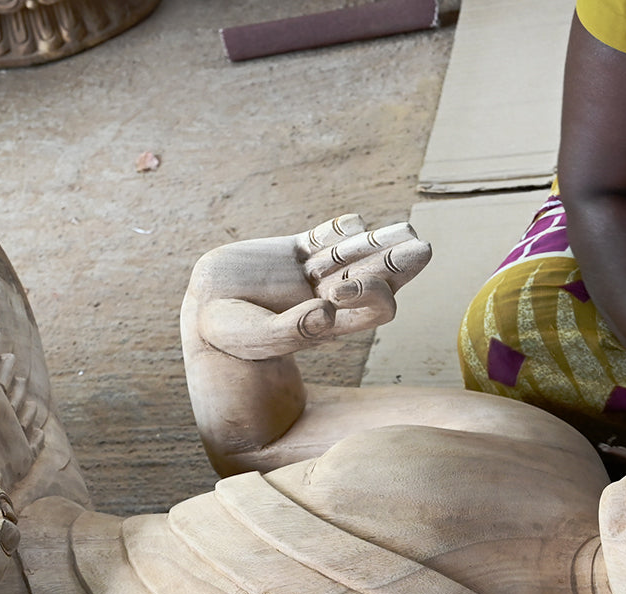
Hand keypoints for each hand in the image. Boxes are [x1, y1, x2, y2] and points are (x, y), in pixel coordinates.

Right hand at [189, 215, 431, 360]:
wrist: (203, 312)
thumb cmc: (232, 335)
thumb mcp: (260, 337)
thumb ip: (293, 329)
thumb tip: (328, 311)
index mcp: (332, 322)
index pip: (372, 308)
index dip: (369, 294)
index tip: (337, 290)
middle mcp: (330, 297)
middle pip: (375, 277)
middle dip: (396, 263)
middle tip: (422, 248)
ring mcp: (314, 273)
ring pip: (354, 254)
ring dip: (378, 242)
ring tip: (407, 230)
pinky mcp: (295, 252)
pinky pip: (325, 238)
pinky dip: (340, 229)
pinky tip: (356, 223)